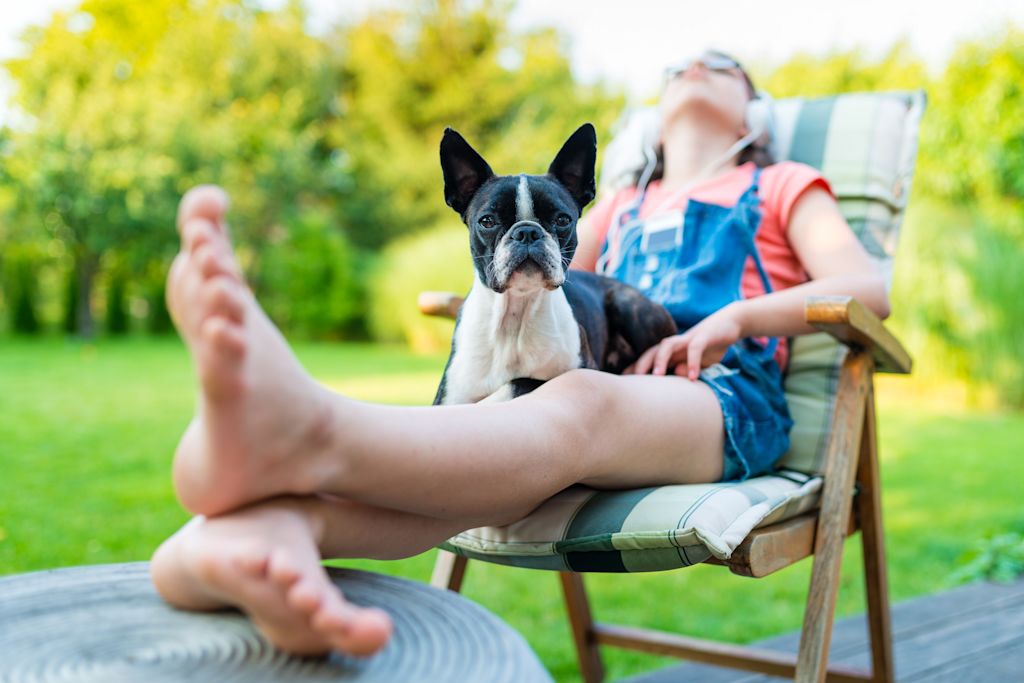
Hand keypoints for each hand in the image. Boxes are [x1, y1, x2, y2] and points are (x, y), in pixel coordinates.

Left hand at [625, 303, 746, 379]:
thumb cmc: (709, 346)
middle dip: (640, 365)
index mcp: (671, 352)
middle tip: (634, 382)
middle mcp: (675, 344)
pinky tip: (692, 377)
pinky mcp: (704, 336)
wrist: (730, 324)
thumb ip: (685, 369)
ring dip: (660, 360)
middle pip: (651, 351)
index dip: (635, 370)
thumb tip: (675, 373)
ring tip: (658, 376)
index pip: (648, 360)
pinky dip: (693, 362)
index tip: (623, 385)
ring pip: (667, 345)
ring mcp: (688, 338)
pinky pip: (695, 348)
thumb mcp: (697, 363)